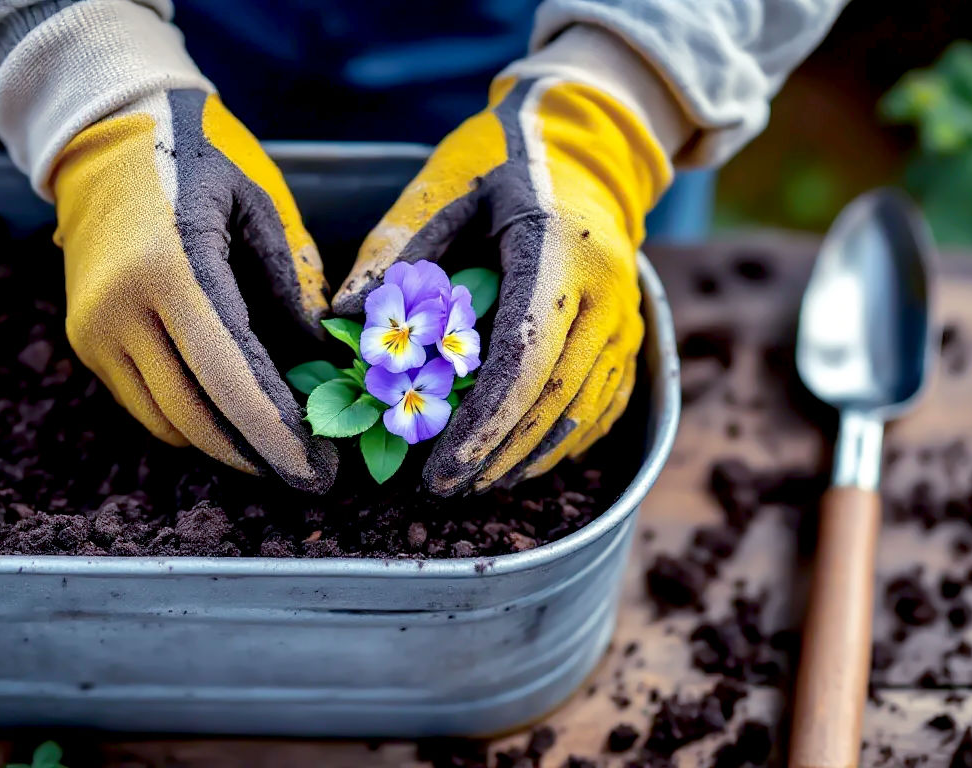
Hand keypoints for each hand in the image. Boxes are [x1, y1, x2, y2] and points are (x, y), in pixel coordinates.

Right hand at [53, 89, 336, 492]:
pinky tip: (233, 417)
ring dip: (225, 445)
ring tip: (279, 449)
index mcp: (172, 269)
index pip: (231, 378)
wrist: (106, 137)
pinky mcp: (84, 340)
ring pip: (167, 422)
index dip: (277, 433)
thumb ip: (288, 290)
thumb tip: (319, 364)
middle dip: (257, 456)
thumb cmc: (201, 161)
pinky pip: (144, 404)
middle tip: (310, 477)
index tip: (319, 470)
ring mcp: (94, 329)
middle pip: (196, 416)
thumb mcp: (259, 210)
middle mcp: (121, 309)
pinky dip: (191, 420)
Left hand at [333, 77, 671, 494]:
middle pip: (552, 400)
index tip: (439, 467)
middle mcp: (607, 297)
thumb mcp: (447, 192)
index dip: (483, 423)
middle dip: (495, 455)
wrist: (590, 149)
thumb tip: (339, 318)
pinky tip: (514, 464)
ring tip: (470, 485)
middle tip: (441, 490)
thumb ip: (397, 251)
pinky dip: (557, 446)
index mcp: (560, 255)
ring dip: (525, 460)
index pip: (523, 359)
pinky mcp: (632, 343)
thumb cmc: (506, 165)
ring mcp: (628, 324)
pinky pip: (600, 412)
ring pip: (580, 416)